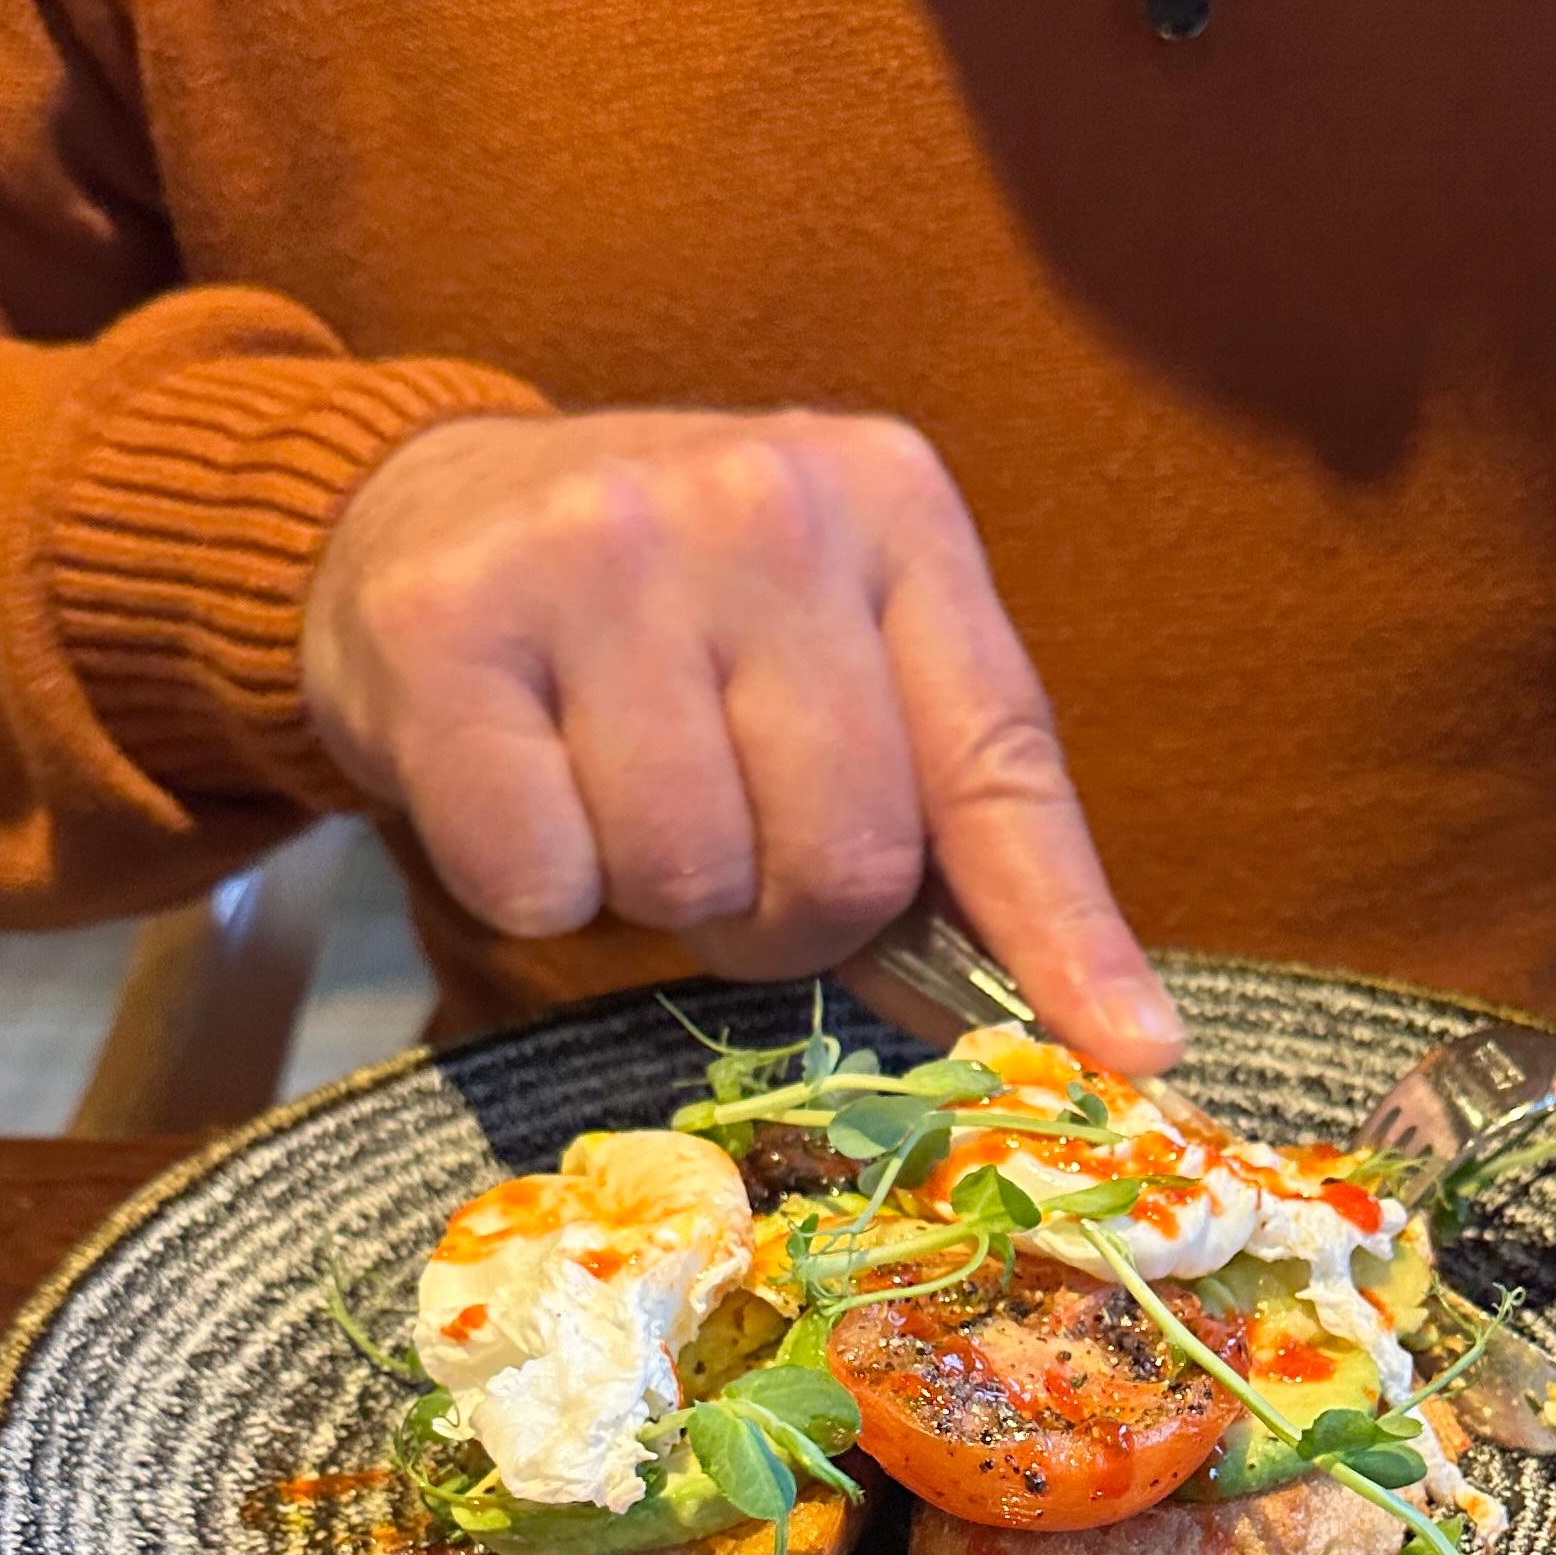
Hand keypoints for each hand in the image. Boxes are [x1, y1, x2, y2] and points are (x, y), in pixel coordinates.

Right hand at [300, 406, 1182, 1071]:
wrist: (425, 513)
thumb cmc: (665, 624)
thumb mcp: (833, 659)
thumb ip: (948, 817)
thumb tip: (1099, 1030)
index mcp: (890, 504)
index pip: (1000, 764)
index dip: (1060, 932)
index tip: (1131, 1051)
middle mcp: (761, 503)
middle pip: (845, 859)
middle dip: (785, 912)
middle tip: (723, 847)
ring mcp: (598, 549)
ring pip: (690, 877)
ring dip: (652, 895)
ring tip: (613, 794)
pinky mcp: (450, 629)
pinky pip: (540, 877)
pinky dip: (533, 885)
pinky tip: (519, 786)